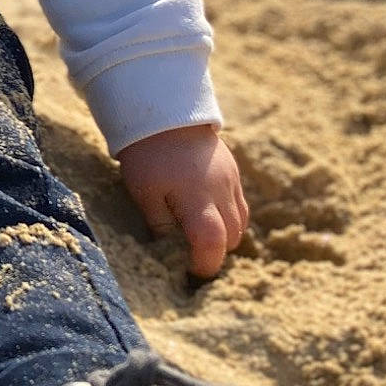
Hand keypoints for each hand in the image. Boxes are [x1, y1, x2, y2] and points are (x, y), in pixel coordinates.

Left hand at [117, 123, 249, 278]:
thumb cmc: (148, 155)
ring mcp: (231, 181)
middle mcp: (221, 192)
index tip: (191, 272)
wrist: (165, 113)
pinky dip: (230, 217)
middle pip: (232, 237)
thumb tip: (168, 252)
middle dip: (216, 252)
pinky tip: (209, 214)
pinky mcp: (234, 171)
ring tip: (200, 235)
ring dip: (225, 235)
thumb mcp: (144, 192)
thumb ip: (159, 225)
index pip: (213, 243)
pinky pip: (241, 205)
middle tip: (192, 255)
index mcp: (197, 199)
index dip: (205, 264)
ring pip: (241, 223)